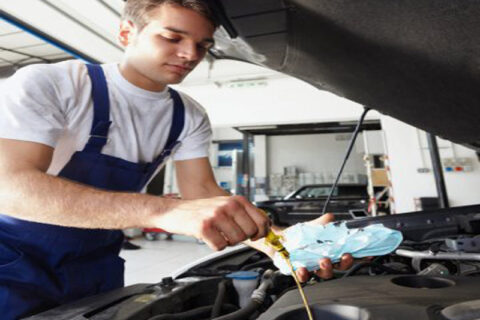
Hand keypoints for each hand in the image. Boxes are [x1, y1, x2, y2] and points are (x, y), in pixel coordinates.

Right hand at [154, 195, 269, 250]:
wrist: (175, 211)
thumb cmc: (201, 210)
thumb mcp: (226, 205)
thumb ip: (244, 214)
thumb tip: (264, 228)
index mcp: (237, 200)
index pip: (262, 219)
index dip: (262, 232)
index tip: (257, 236)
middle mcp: (229, 205)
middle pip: (250, 233)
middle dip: (242, 238)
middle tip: (230, 233)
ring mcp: (216, 215)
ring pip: (236, 241)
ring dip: (227, 241)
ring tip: (218, 233)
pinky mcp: (205, 227)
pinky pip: (220, 246)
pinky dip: (215, 245)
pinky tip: (209, 237)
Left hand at [283, 213, 353, 281]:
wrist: (282, 239)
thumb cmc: (301, 235)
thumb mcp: (314, 226)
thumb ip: (324, 222)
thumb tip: (331, 218)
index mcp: (332, 251)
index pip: (347, 255)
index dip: (358, 257)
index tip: (366, 255)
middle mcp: (325, 261)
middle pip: (339, 267)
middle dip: (344, 263)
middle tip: (345, 256)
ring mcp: (314, 268)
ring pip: (324, 273)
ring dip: (326, 268)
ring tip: (324, 261)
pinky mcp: (300, 271)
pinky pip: (304, 276)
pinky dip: (304, 274)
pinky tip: (303, 269)